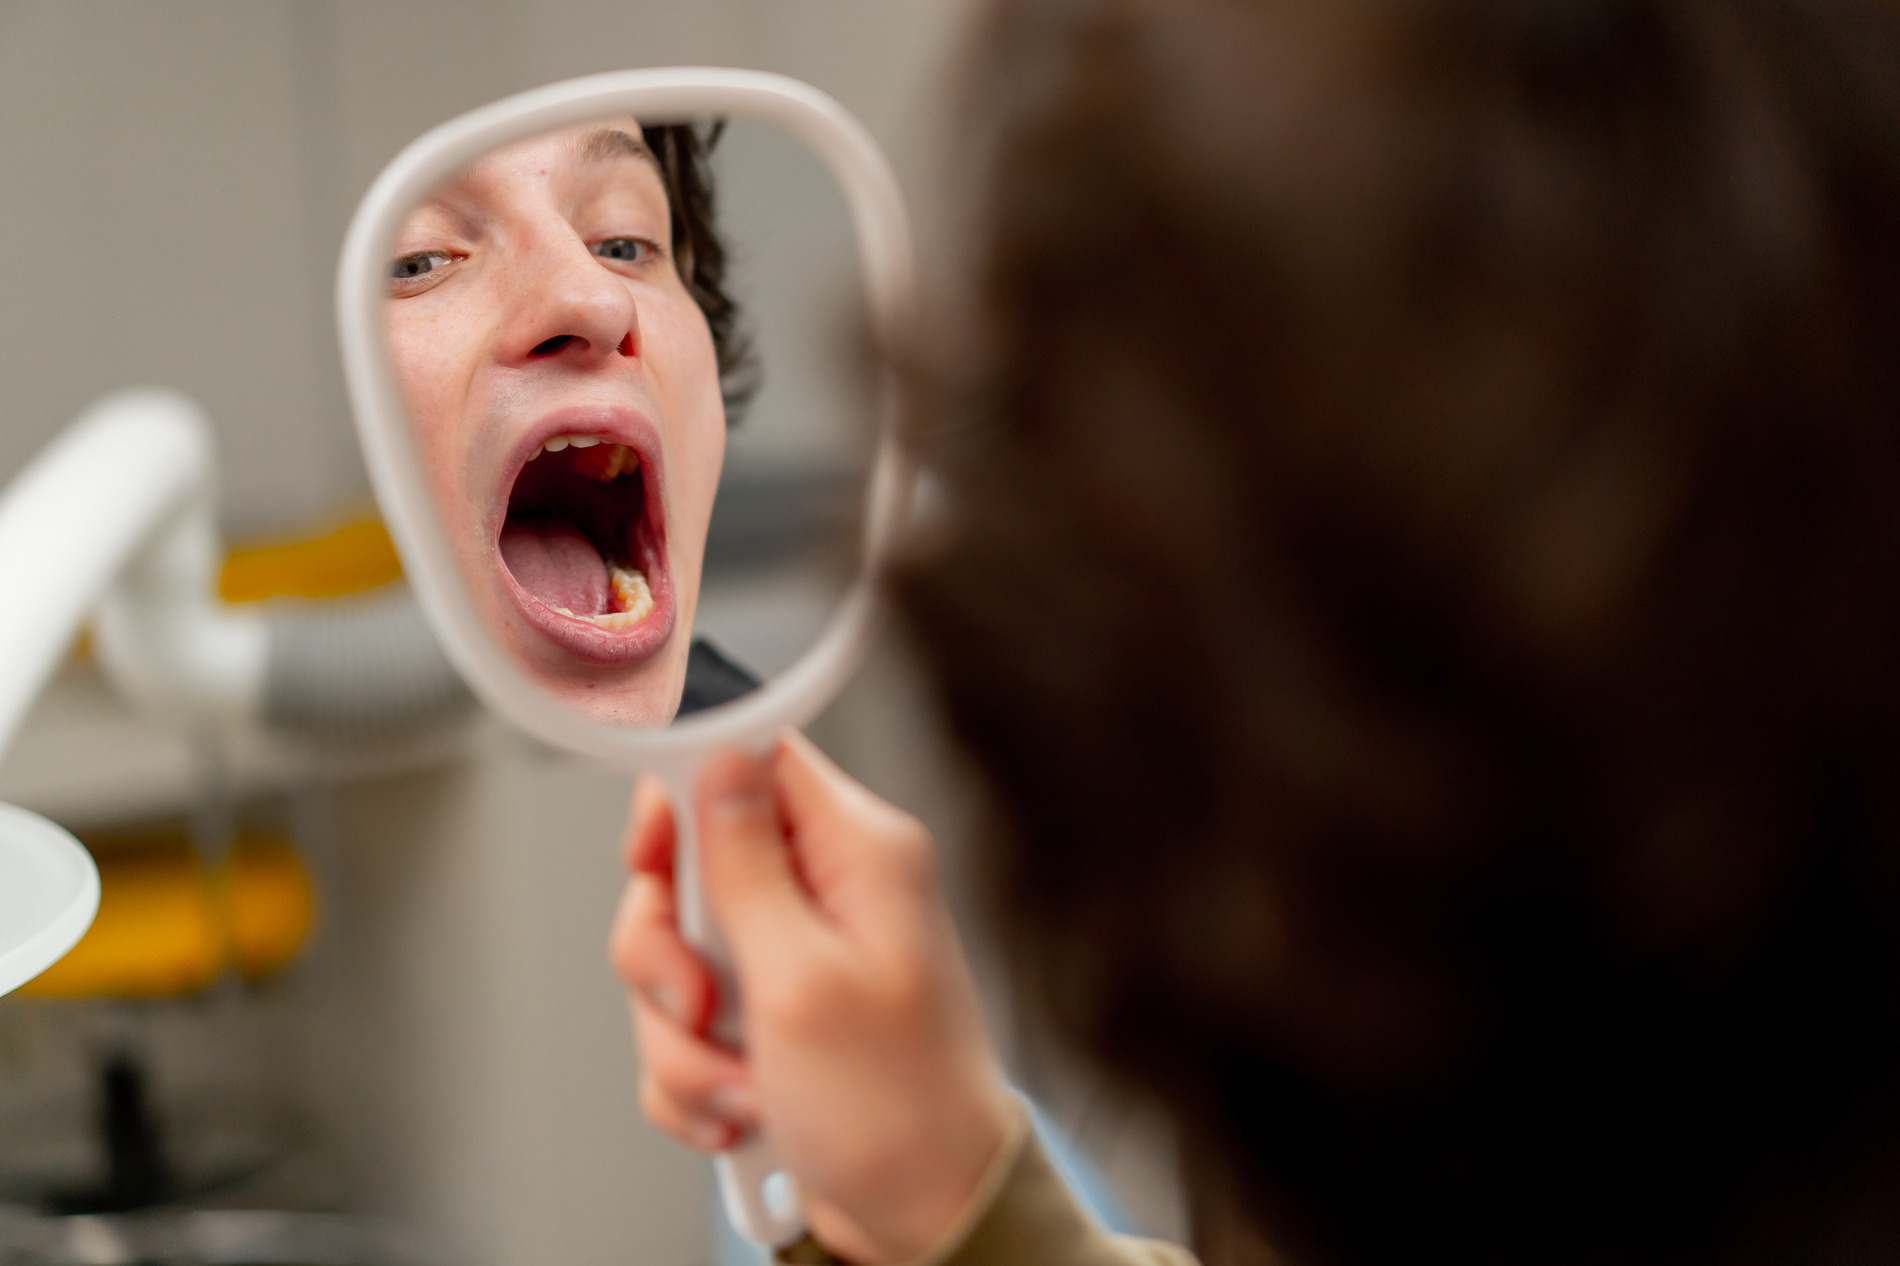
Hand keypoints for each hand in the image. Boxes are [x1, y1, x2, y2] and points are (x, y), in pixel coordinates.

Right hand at [609, 731, 1015, 1263]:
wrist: (927, 1217)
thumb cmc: (898, 1110)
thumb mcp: (804, 980)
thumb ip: (749, 867)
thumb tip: (718, 759)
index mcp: (858, 854)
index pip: (753, 760)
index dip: (685, 792)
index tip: (651, 849)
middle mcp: (829, 892)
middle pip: (692, 867)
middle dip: (668, 953)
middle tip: (700, 1004)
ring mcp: (795, 958)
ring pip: (677, 956)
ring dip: (683, 1036)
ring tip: (740, 1081)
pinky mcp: (770, 1017)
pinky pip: (686, 1025)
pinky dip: (696, 1077)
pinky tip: (744, 1109)